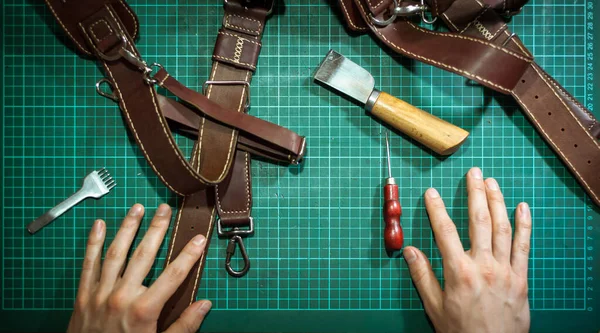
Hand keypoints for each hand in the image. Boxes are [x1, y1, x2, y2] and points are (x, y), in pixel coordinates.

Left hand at [67, 204, 211, 332]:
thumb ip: (184, 326)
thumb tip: (205, 305)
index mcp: (144, 310)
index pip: (174, 275)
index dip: (189, 255)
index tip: (199, 239)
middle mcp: (122, 297)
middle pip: (143, 255)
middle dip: (157, 229)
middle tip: (165, 209)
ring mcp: (100, 294)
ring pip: (116, 253)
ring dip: (127, 228)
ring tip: (137, 208)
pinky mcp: (83, 296)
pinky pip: (88, 264)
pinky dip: (93, 243)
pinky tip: (99, 225)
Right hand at [404, 167, 530, 332]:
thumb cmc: (461, 332)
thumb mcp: (434, 307)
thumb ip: (422, 276)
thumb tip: (408, 250)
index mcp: (459, 272)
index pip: (445, 231)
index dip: (436, 209)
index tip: (431, 192)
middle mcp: (483, 266)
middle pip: (479, 221)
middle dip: (475, 193)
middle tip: (473, 173)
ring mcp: (505, 270)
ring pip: (502, 228)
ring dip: (497, 201)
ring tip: (492, 181)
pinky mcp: (521, 278)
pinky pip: (524, 246)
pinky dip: (524, 225)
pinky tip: (522, 207)